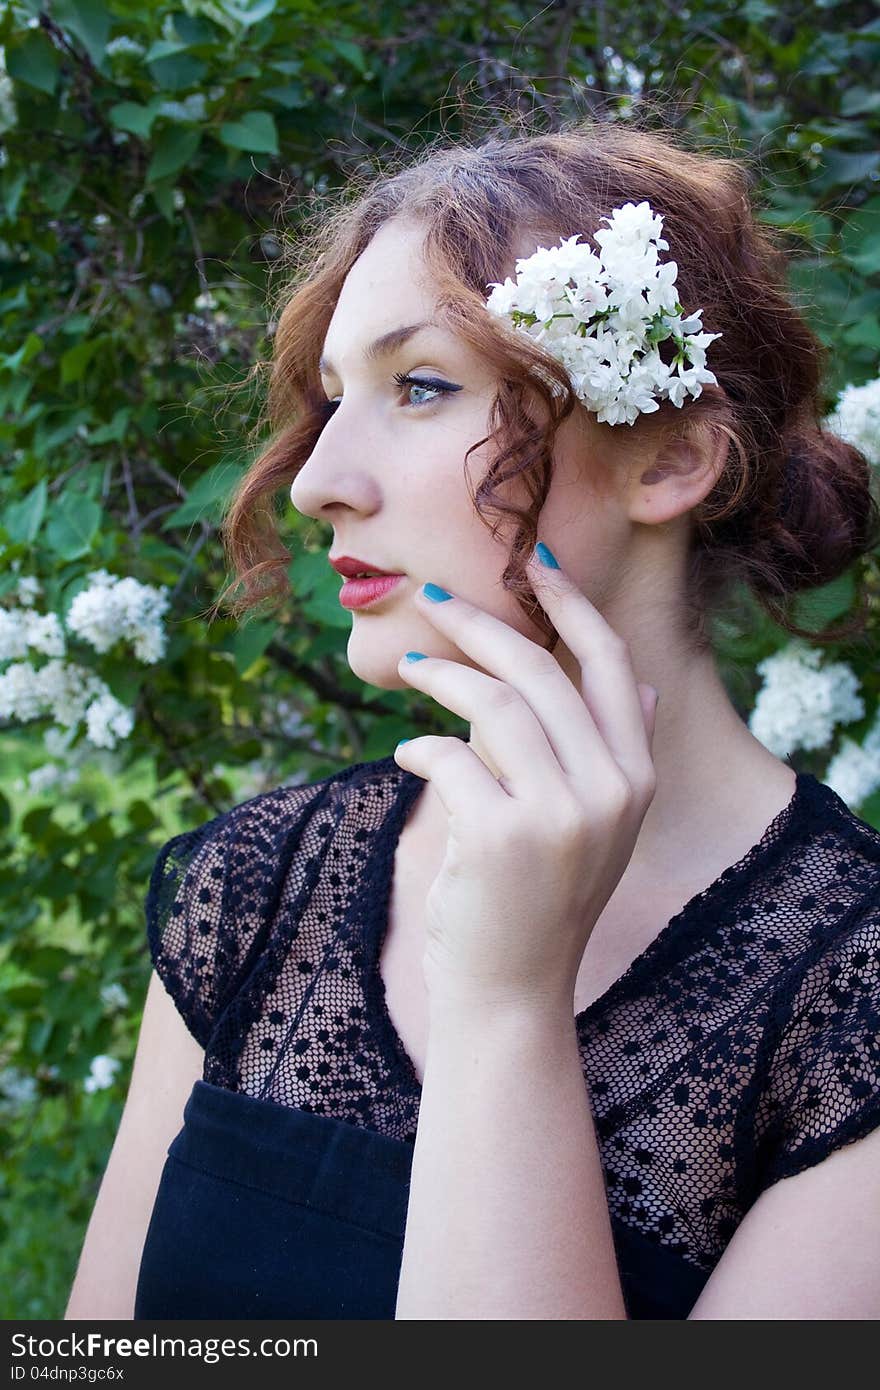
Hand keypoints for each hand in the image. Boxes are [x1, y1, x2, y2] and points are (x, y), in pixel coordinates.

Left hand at [393, 546, 658, 1011]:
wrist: (511, 992)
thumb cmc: (540, 896)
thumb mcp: (598, 824)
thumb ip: (615, 752)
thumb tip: (638, 681)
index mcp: (637, 776)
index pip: (610, 664)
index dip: (571, 604)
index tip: (532, 560)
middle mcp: (612, 790)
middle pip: (543, 671)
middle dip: (482, 622)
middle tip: (433, 597)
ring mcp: (561, 814)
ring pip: (496, 703)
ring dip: (443, 674)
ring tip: (410, 668)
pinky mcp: (502, 836)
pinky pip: (450, 756)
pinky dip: (419, 746)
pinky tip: (405, 756)